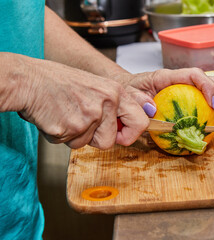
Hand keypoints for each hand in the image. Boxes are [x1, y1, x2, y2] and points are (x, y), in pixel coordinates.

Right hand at [18, 57, 148, 148]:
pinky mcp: (71, 129)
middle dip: (98, 139)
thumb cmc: (60, 82)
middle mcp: (106, 103)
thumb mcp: (97, 85)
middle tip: (84, 124)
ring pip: (89, 144)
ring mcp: (89, 117)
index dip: (132, 134)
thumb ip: (117, 102)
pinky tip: (57, 118)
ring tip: (67, 115)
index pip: (141, 122)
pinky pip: (71, 144)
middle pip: (111, 141)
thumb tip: (141, 114)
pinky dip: (63, 136)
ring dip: (78, 136)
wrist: (28, 80)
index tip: (122, 135)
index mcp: (115, 91)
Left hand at [116, 68, 213, 124]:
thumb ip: (137, 99)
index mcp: (167, 76)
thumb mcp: (128, 94)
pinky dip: (211, 111)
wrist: (126, 89)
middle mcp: (180, 80)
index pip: (193, 74)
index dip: (207, 86)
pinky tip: (210, 124)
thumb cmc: (129, 90)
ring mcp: (184, 89)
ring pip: (211, 89)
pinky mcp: (186, 98)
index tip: (212, 104)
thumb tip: (152, 109)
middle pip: (209, 80)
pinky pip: (203, 101)